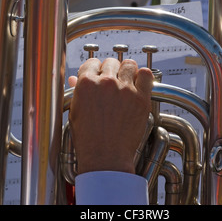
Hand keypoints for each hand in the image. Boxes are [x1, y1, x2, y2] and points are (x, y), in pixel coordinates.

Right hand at [68, 57, 152, 174]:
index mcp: (86, 84)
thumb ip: (77, 91)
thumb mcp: (76, 113)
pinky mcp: (141, 98)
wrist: (106, 158)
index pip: (92, 62)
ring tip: (126, 81)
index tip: (98, 76)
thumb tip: (75, 79)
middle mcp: (106, 83)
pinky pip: (146, 75)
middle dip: (110, 70)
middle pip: (111, 62)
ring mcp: (125, 89)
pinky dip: (143, 76)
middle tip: (112, 82)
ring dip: (127, 70)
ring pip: (129, 64)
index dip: (95, 69)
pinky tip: (139, 83)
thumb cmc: (88, 139)